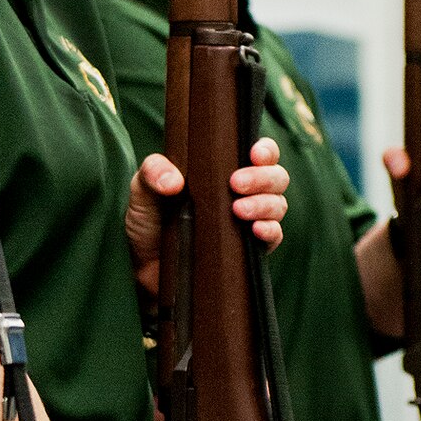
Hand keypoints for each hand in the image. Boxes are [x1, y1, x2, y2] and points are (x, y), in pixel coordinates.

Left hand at [125, 138, 289, 293]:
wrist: (147, 270)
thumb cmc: (148, 224)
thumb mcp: (142, 191)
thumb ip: (152, 173)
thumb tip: (174, 181)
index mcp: (222, 171)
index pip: (258, 153)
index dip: (265, 150)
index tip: (254, 153)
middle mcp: (242, 194)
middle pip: (276, 177)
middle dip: (262, 177)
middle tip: (235, 184)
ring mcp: (248, 222)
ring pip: (278, 204)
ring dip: (265, 203)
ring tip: (238, 210)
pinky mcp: (249, 250)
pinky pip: (274, 237)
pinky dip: (271, 231)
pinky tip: (256, 230)